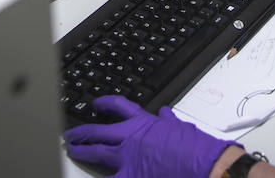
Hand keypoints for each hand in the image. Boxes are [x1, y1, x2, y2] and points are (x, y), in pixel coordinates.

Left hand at [64, 96, 237, 177]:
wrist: (203, 165)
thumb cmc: (195, 148)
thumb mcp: (181, 128)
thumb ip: (168, 122)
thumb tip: (164, 115)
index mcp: (143, 124)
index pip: (119, 107)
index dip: (105, 104)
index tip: (97, 105)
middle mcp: (129, 139)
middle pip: (98, 132)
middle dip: (82, 133)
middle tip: (71, 135)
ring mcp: (127, 160)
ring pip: (96, 154)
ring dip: (82, 152)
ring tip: (73, 151)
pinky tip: (88, 177)